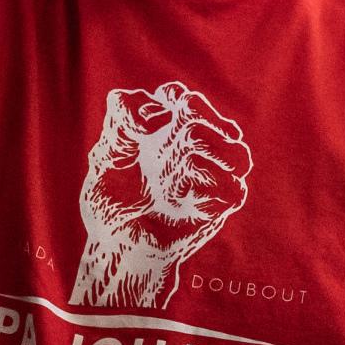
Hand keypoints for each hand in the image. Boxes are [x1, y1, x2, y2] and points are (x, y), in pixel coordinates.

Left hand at [72, 81, 253, 307]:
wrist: (117, 247)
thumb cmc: (112, 202)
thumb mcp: (106, 157)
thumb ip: (122, 121)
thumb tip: (157, 116)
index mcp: (166, 130)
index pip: (180, 98)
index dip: (173, 99)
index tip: (151, 123)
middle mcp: (194, 149)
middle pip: (216, 120)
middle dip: (200, 121)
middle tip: (179, 139)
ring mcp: (212, 177)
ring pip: (238, 154)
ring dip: (213, 153)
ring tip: (183, 165)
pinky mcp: (219, 207)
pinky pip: (232, 190)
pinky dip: (210, 188)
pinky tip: (182, 197)